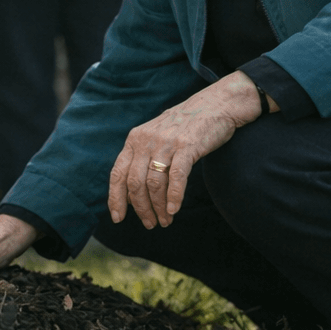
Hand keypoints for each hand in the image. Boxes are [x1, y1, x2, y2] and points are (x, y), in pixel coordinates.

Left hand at [108, 70, 270, 229]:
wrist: (214, 105)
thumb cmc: (185, 126)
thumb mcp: (156, 137)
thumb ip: (143, 158)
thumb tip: (133, 194)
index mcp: (134, 139)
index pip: (118, 173)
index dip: (116, 198)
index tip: (118, 218)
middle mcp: (146, 140)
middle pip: (135, 183)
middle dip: (141, 208)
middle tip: (151, 224)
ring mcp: (166, 143)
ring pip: (154, 183)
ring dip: (158, 206)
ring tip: (165, 220)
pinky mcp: (187, 146)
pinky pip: (177, 176)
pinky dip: (174, 196)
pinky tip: (174, 209)